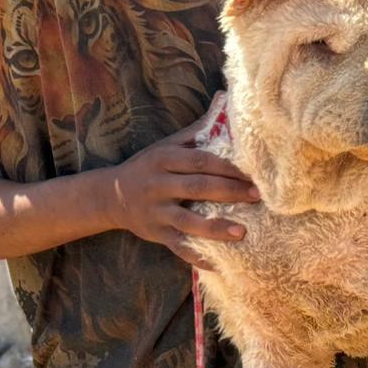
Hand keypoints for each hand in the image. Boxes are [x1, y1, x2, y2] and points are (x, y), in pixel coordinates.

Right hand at [107, 113, 260, 269]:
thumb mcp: (166, 146)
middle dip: (229, 191)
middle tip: (257, 196)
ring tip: (242, 232)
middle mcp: (157, 184)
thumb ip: (195, 131)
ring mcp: (155, 212)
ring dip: (215, 227)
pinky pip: (178, 246)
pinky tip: (218, 265)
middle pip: (197, 188)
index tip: (252, 172)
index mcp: (163, 159)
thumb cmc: (147, 167)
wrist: (111, 196)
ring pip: (187, 221)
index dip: (226, 167)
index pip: (199, 161)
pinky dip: (197, 257)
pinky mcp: (155, 234)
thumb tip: (224, 102)